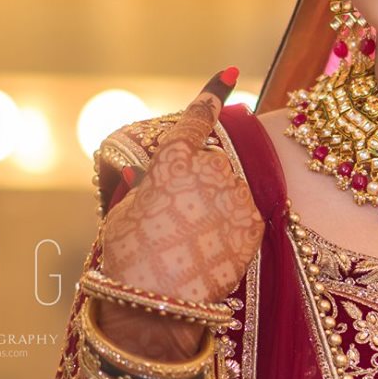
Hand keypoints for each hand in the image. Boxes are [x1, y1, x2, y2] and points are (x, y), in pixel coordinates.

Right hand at [93, 69, 262, 358]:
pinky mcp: (254, 224)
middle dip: (199, 179)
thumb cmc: (129, 259)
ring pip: (230, 189)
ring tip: (192, 242)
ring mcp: (236, 197)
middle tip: (179, 217)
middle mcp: (209, 170)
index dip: (211, 95)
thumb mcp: (123, 213)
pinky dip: (231, 226)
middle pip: (212, 162)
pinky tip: (210, 249)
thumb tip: (138, 172)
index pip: (196, 120)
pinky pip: (244, 215)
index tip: (228, 73)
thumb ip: (139, 186)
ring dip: (216, 205)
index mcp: (172, 160)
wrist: (160, 305)